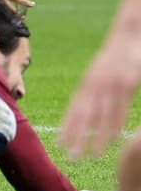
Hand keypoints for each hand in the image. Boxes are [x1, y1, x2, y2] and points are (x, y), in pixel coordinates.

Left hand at [60, 42, 140, 157]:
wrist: (128, 34)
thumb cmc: (114, 56)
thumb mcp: (98, 72)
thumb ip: (92, 89)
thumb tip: (84, 108)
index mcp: (87, 82)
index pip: (74, 109)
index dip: (67, 127)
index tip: (60, 144)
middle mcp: (95, 85)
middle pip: (83, 115)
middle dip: (76, 137)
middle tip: (71, 156)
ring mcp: (111, 84)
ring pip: (102, 115)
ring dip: (97, 137)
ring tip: (93, 155)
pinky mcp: (127, 83)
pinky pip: (120, 108)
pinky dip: (116, 124)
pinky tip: (112, 138)